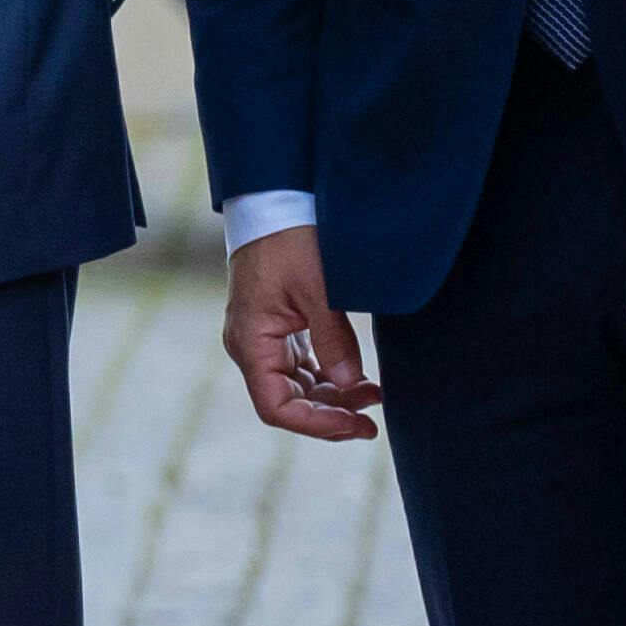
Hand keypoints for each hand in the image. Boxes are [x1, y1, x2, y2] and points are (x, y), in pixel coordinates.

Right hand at [221, 226, 376, 441]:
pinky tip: (358, 378)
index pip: (277, 407)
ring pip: (298, 385)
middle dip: (331, 413)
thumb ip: (334, 339)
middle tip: (373, 419)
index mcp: (251, 343)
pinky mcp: (279, 326)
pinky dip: (329, 375)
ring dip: (334, 396)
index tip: (354, 424)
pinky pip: (302, 364)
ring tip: (374, 396)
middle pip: (289, 401)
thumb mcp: (318, 288)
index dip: (316, 424)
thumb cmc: (291, 239)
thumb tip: (352, 384)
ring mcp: (264, 337)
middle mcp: (252, 346)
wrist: (277, 201)